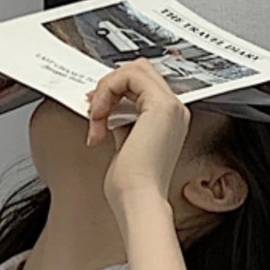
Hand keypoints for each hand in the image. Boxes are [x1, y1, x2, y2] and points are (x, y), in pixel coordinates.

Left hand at [84, 59, 190, 211]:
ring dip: (107, 90)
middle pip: (140, 70)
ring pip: (134, 69)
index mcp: (168, 120)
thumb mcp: (124, 143)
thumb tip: (109, 109)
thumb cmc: (131, 187)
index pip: (142, 85)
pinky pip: (129, 76)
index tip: (96, 111)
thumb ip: (122, 121)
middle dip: (110, 86)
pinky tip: (100, 116)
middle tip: (94, 111)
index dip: (115, 91)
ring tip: (96, 119)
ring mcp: (171, 106)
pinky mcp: (161, 105)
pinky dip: (107, 92)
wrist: (137, 200)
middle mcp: (174, 111)